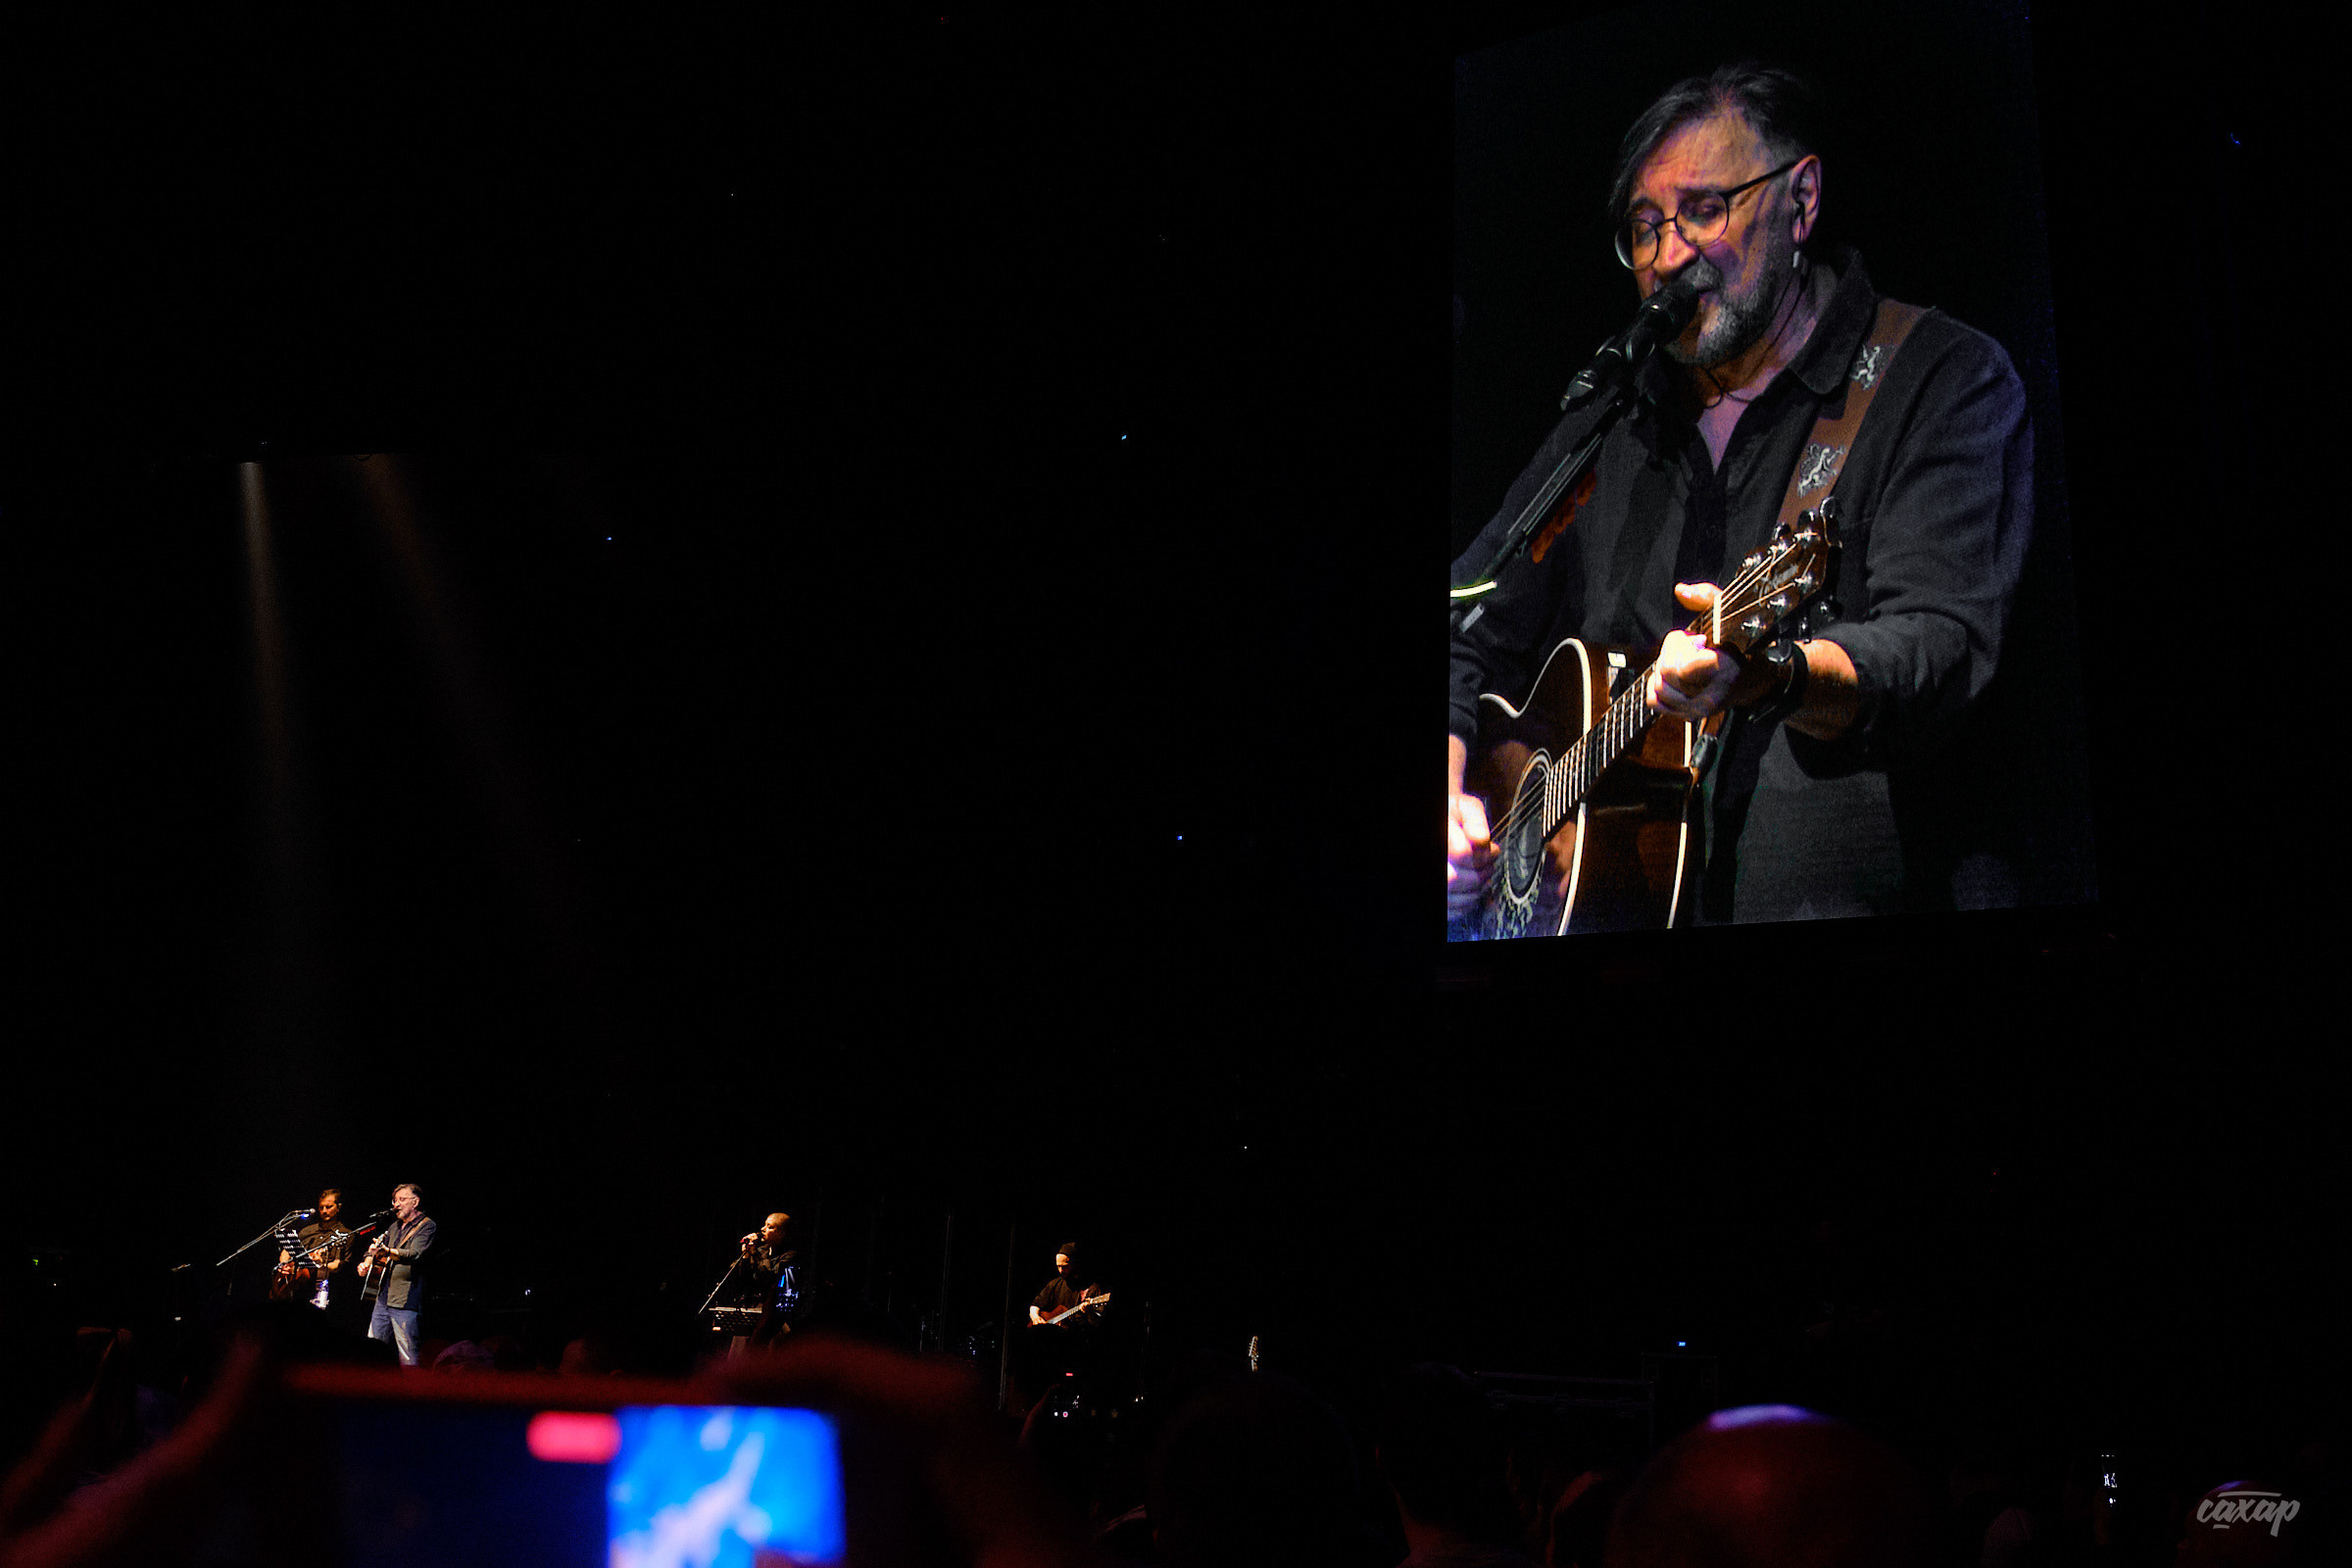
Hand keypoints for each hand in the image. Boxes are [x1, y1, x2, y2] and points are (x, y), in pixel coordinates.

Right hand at [1447, 735, 1492, 918]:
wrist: (1444, 823)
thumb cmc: (1454, 815)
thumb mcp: (1465, 807)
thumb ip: (1475, 819)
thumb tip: (1481, 839)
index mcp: (1439, 833)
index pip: (1462, 854)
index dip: (1483, 855)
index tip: (1494, 850)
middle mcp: (1432, 858)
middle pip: (1453, 879)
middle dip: (1479, 874)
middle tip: (1491, 865)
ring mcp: (1432, 880)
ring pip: (1451, 896)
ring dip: (1476, 890)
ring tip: (1484, 876)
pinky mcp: (1437, 897)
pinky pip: (1450, 910)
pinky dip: (1467, 904)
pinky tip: (1474, 890)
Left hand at [1647, 583, 1778, 720]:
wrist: (1762, 679)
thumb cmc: (1747, 644)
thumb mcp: (1733, 615)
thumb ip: (1707, 598)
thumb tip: (1680, 591)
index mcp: (1723, 672)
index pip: (1677, 667)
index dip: (1682, 645)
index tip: (1700, 638)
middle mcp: (1709, 697)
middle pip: (1665, 673)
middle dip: (1672, 651)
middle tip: (1691, 645)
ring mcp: (1698, 710)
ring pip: (1658, 687)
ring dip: (1665, 667)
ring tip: (1685, 659)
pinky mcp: (1689, 715)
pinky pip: (1656, 702)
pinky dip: (1657, 686)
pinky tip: (1673, 674)